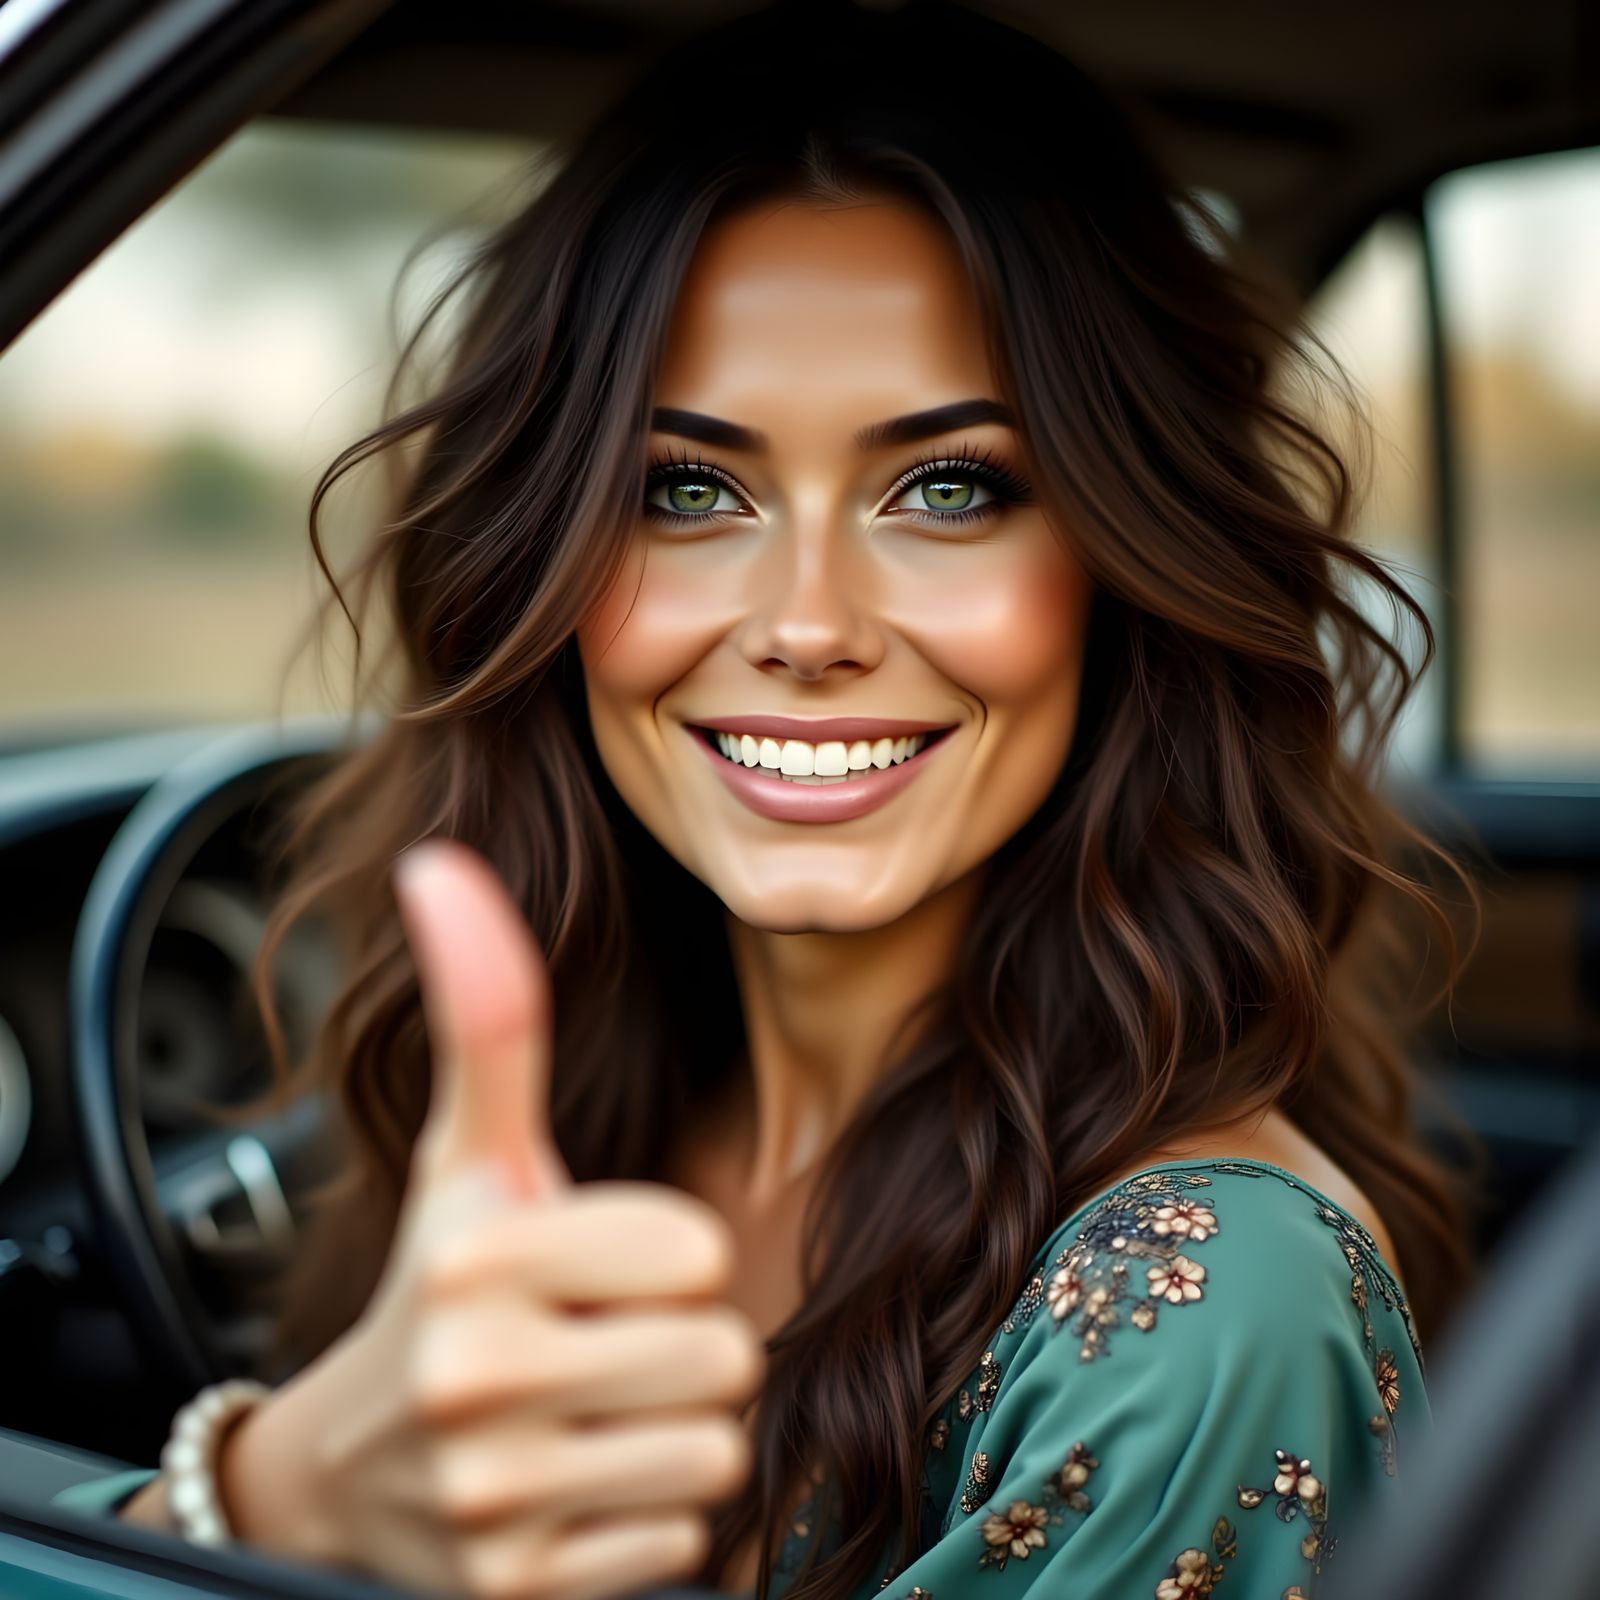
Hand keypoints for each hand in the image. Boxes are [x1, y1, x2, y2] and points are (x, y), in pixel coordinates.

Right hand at [212, 839, 764, 1599]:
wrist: (345, 1478)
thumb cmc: (443, 1281)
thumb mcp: (468, 1151)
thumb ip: (488, 1012)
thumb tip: (442, 862)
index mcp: (474, 1254)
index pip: (694, 1251)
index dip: (662, 1257)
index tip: (593, 1269)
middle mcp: (474, 1380)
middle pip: (719, 1353)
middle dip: (675, 1347)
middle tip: (594, 1348)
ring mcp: (493, 1501)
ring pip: (713, 1450)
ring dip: (670, 1433)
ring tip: (588, 1415)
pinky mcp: (522, 1593)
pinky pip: (680, 1542)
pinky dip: (645, 1521)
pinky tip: (571, 1492)